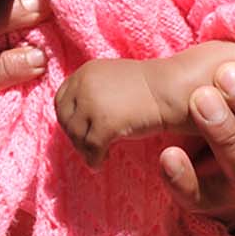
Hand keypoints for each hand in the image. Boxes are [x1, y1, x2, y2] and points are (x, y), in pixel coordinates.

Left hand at [54, 58, 179, 167]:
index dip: (68, 119)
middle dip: (75, 137)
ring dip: (84, 150)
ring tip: (97, 155)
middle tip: (88, 148)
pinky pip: (91, 148)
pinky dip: (94, 160)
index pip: (61, 100)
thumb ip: (91, 93)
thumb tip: (73, 122)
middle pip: (65, 119)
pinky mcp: (105, 123)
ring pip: (76, 136)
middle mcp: (84, 84)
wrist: (173, 92)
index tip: (80, 131)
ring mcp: (93, 103)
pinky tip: (101, 163)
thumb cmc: (147, 91)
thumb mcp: (112, 81)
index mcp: (85, 72)